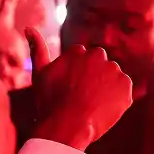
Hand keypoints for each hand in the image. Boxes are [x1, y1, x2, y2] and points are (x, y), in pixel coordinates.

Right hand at [26, 28, 132, 150]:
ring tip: (93, 106)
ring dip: (106, 89)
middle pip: (100, 67)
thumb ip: (37, 49)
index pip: (83, 62)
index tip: (72, 91)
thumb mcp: (40, 74)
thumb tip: (28, 27)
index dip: (78, 79)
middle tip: (83, 99)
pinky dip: (118, 100)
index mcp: (78, 51)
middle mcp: (98, 55)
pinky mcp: (126, 87)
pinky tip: (104, 110)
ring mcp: (114, 71)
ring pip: (112, 79)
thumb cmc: (50, 103)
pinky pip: (124, 92)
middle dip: (95, 79)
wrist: (67, 127)